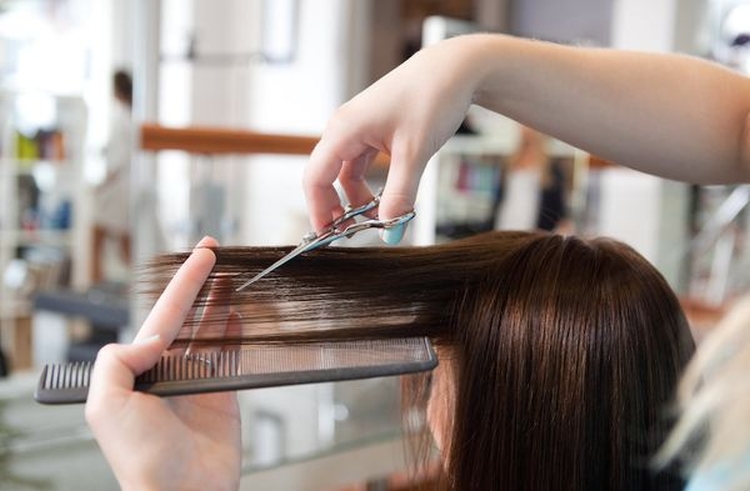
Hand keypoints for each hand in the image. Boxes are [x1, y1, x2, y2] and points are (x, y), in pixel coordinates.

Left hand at [85, 236, 241, 490]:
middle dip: (199, 283)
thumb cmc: (142, 460)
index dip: (183, 282)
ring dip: (219, 302)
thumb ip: (118, 361)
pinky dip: (236, 332)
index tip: (201, 256)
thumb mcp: (105, 406)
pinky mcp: (224, 394)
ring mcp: (198, 381)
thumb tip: (152, 337)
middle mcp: (168, 370)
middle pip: (187, 316)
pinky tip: (238, 314)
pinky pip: (232, 354)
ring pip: (210, 330)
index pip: (163, 315)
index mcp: (140, 369)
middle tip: (213, 252)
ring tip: (231, 277)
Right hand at [303, 37, 480, 239]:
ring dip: (356, 198)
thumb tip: (390, 232)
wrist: (454, 69)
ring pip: (345, 173)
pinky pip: (361, 164)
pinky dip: (369, 185)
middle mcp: (344, 128)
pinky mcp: (373, 130)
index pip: (316, 177)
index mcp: (344, 129)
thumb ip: (400, 195)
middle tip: (351, 234)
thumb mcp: (415, 153)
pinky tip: (384, 199)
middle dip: (335, 208)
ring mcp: (358, 129)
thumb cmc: (431, 97)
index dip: (318, 210)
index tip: (327, 237)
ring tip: (376, 219)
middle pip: (325, 176)